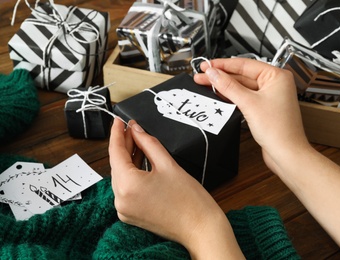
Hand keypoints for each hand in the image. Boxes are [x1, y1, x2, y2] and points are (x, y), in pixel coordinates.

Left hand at [109, 118, 243, 258]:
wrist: (200, 228)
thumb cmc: (189, 200)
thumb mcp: (168, 164)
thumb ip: (148, 144)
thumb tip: (136, 130)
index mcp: (127, 186)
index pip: (115, 152)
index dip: (116, 133)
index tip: (118, 121)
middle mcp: (121, 200)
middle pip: (117, 165)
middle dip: (124, 145)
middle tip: (131, 128)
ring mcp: (124, 210)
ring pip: (121, 176)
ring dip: (128, 159)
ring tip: (137, 142)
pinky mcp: (130, 214)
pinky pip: (126, 189)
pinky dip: (131, 174)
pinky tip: (140, 162)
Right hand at [193, 58, 309, 173]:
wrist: (286, 153)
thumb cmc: (279, 130)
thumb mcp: (249, 103)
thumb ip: (228, 86)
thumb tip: (214, 74)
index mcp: (277, 76)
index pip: (244, 64)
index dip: (223, 65)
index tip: (207, 65)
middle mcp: (274, 84)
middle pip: (242, 75)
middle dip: (221, 76)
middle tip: (202, 75)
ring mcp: (268, 96)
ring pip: (242, 86)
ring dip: (224, 86)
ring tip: (206, 83)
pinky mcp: (263, 108)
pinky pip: (244, 97)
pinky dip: (231, 96)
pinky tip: (219, 94)